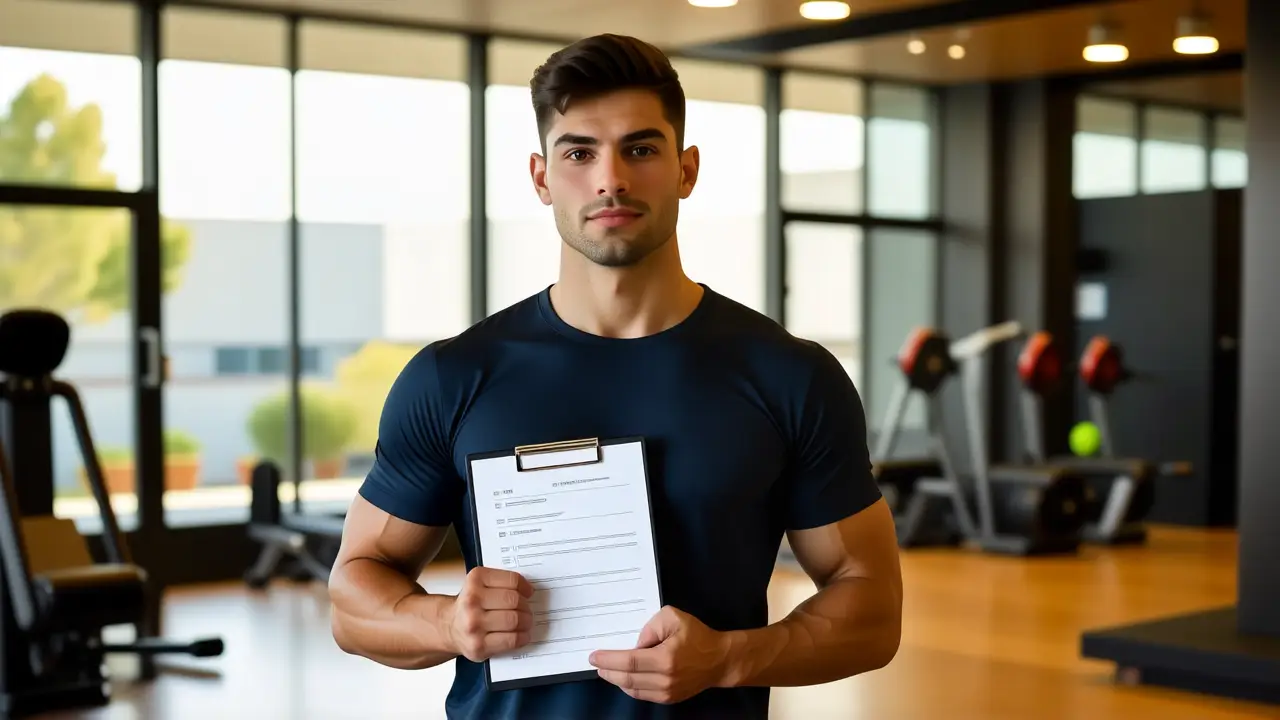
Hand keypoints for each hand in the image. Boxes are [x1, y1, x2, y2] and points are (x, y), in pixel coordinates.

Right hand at [445, 567, 534, 661]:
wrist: (449, 627)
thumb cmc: (471, 605)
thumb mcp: (481, 584)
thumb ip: (502, 582)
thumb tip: (529, 591)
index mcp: (475, 580)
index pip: (512, 580)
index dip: (525, 587)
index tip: (528, 592)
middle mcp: (471, 601)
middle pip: (514, 600)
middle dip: (526, 606)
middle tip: (526, 610)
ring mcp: (474, 625)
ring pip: (514, 620)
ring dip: (526, 622)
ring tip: (524, 622)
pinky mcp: (479, 646)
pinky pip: (511, 640)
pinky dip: (522, 637)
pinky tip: (522, 635)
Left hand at [589, 606, 730, 703]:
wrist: (719, 660)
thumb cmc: (697, 635)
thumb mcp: (673, 618)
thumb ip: (650, 628)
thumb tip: (635, 645)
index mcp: (665, 659)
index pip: (629, 662)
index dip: (608, 660)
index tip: (594, 656)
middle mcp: (664, 680)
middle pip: (627, 679)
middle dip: (608, 672)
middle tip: (596, 664)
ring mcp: (667, 693)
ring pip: (633, 690)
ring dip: (616, 681)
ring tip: (606, 671)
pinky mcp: (669, 699)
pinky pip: (642, 695)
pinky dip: (629, 687)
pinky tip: (623, 679)